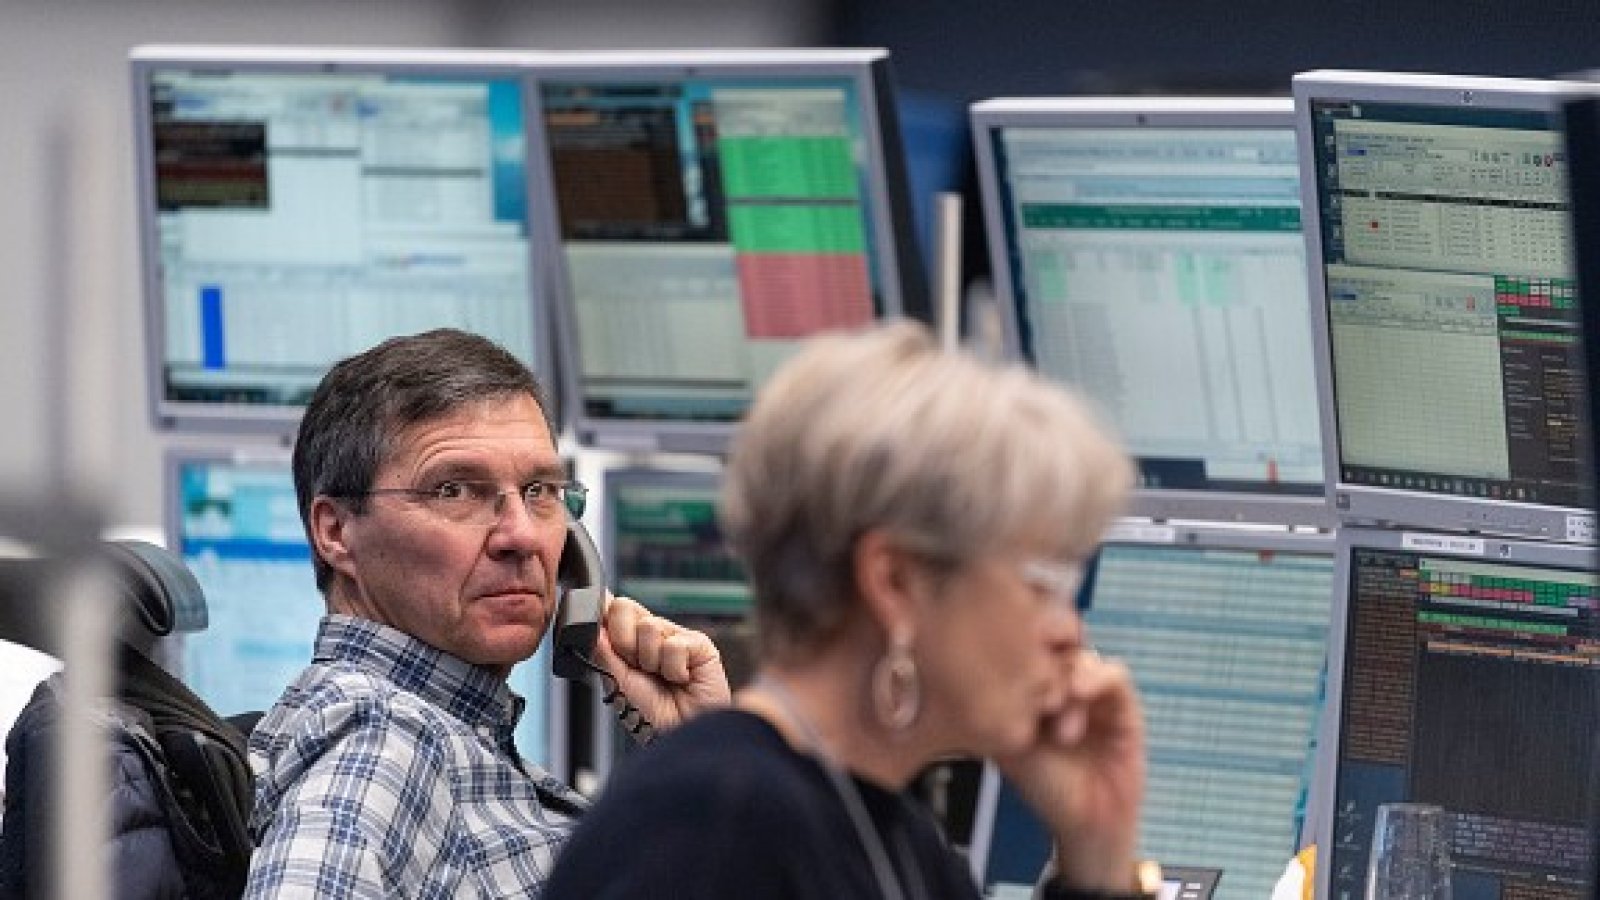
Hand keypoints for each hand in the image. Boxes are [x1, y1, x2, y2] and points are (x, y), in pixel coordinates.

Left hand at [593, 596, 731, 731]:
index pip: (612, 609)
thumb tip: (593, 627)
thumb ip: (603, 651)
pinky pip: (675, 644)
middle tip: (636, 666)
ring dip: (651, 661)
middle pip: (625, 607)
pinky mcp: (699, 644)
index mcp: (629, 640)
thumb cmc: (650, 713)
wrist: (679, 732)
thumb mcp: (616, 681)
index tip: (601, 628)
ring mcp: (675, 635)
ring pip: (650, 627)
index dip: (605, 615)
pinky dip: (674, 669)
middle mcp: (651, 634)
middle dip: (624, 642)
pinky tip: (680, 679)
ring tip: (661, 677)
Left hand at [995, 650, 1145, 891]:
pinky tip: (1079, 694)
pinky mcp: (1124, 706)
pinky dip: (1096, 677)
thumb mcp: (1009, 742)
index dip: (1016, 647)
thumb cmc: (1044, 786)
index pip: (1027, 648)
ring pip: (1080, 655)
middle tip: (1030, 690)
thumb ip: (999, 705)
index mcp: (1034, 690)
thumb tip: (979, 668)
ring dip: (1064, 675)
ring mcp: (1095, 693)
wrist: (1085, 822)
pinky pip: (1115, 674)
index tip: (1003, 661)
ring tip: (1053, 709)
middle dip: (1040, 661)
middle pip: (1054, 645)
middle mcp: (1065, 686)